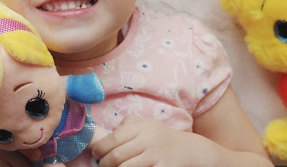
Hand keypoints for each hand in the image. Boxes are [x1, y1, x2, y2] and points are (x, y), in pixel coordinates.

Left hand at [92, 116, 208, 166]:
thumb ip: (128, 123)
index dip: (101, 147)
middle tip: (102, 164)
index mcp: (142, 128)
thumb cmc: (162, 137)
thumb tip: (109, 131)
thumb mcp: (147, 124)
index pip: (114, 138)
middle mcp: (149, 141)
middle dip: (105, 163)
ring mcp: (156, 157)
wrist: (190, 151)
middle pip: (118, 156)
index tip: (96, 153)